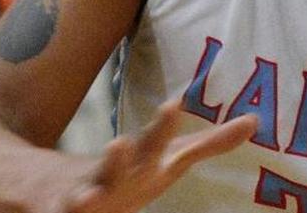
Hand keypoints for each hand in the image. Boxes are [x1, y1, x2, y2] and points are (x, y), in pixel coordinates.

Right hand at [62, 100, 257, 212]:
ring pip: (82, 197)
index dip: (164, 126)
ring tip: (89, 192)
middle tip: (120, 143)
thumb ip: (209, 143)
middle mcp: (111, 176)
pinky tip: (72, 211)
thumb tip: (254, 122)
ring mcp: (84, 197)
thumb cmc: (128, 172)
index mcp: (140, 163)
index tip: (174, 103)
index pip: (154, 143)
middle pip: (115, 167)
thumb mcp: (169, 159)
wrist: (52, 184)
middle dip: (120, 158)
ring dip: (86, 194)